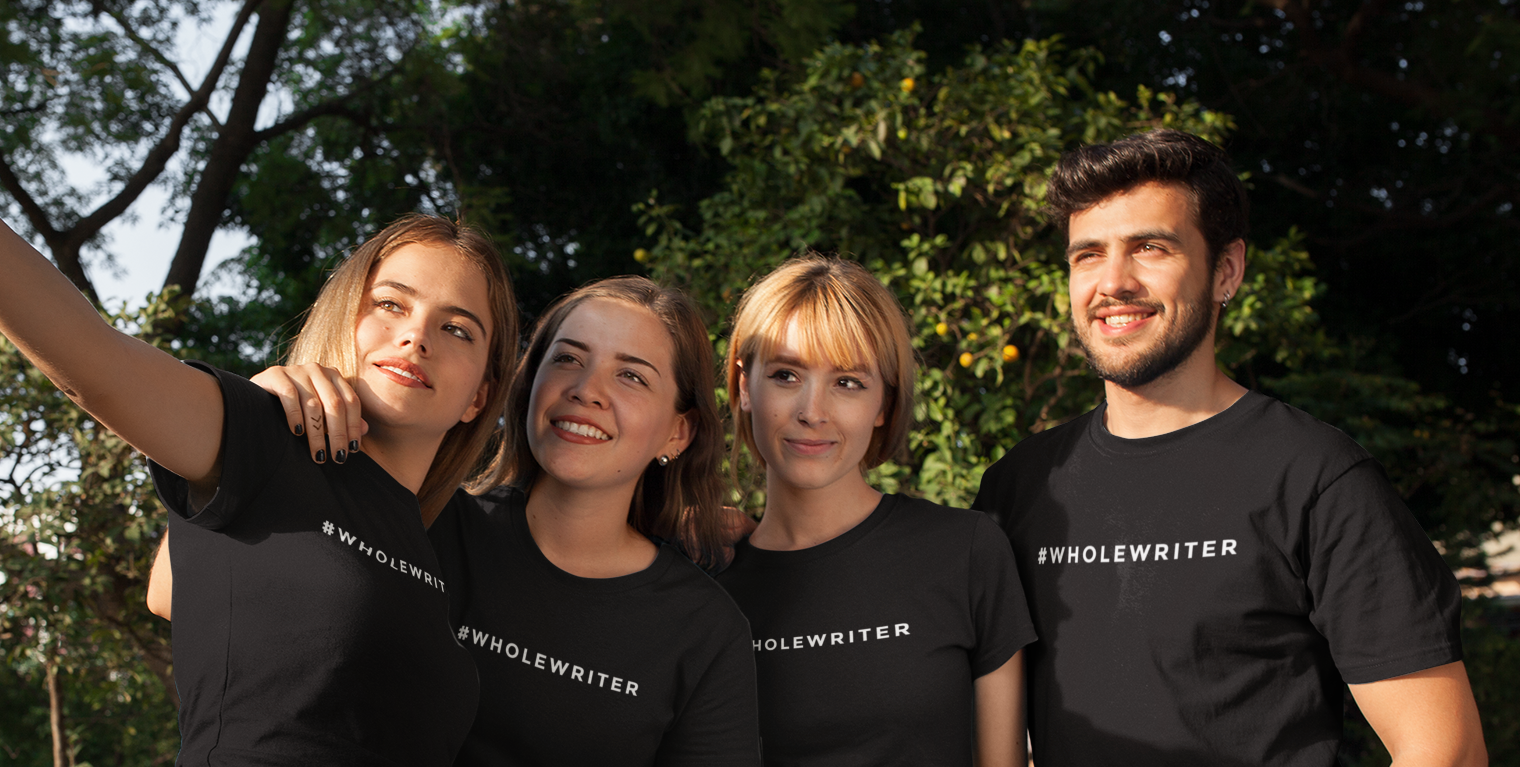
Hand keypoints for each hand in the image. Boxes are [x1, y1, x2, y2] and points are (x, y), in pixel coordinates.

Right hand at [250, 363, 366, 463]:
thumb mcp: (321, 412)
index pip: (351, 402)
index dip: (353, 426)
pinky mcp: (276, 374)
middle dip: (338, 434)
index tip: (353, 449)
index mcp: (333, 375)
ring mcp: (296, 370)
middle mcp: (317, 369)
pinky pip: (289, 396)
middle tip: (337, 458)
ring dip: (317, 433)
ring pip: (313, 404)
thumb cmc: (295, 406)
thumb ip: (343, 418)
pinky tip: (297, 433)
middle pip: (335, 405)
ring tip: (318, 454)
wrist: (254, 395)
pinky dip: (295, 416)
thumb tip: (366, 429)